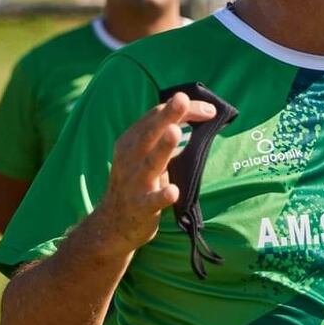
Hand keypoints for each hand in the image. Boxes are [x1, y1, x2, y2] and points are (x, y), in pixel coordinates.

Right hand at [94, 92, 216, 254]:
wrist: (113, 224)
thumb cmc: (137, 181)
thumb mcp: (144, 153)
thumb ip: (164, 133)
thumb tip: (194, 109)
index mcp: (131, 141)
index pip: (156, 117)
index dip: (182, 109)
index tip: (210, 109)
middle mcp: (131, 158)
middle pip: (150, 132)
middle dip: (167, 115)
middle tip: (181, 99)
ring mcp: (135, 182)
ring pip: (151, 162)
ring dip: (163, 147)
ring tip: (175, 132)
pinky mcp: (141, 207)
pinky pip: (152, 201)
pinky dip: (162, 195)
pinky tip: (173, 191)